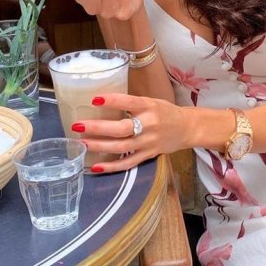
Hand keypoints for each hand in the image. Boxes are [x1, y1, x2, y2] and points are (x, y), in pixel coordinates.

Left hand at [72, 92, 188, 171]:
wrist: (187, 128)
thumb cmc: (165, 112)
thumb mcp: (151, 101)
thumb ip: (130, 104)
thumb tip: (100, 102)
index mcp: (150, 107)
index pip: (130, 102)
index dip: (112, 101)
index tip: (94, 99)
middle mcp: (150, 124)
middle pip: (122, 128)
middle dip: (98, 128)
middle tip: (78, 125)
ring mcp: (149, 142)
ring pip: (122, 147)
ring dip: (100, 146)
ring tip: (82, 143)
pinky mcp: (148, 155)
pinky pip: (128, 163)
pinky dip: (112, 167)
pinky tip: (96, 166)